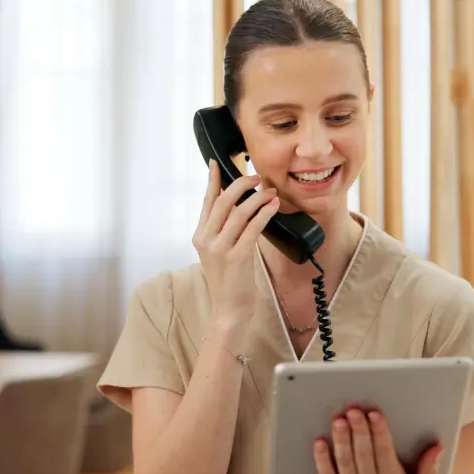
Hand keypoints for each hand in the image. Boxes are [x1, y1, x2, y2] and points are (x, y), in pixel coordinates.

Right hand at [193, 160, 279, 326]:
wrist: (229, 311)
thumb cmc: (229, 282)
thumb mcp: (220, 253)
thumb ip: (224, 231)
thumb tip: (239, 207)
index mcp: (200, 236)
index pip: (207, 201)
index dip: (213, 180)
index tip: (216, 162)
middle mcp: (206, 240)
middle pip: (223, 201)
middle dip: (241, 184)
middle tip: (257, 177)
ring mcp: (220, 249)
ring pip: (239, 212)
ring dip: (258, 198)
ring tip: (271, 192)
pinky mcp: (237, 257)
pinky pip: (253, 228)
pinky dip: (264, 214)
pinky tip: (273, 207)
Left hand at [313, 408, 442, 473]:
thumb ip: (428, 471)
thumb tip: (436, 448)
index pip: (385, 451)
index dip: (380, 431)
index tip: (375, 414)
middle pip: (363, 452)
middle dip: (358, 429)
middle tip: (353, 411)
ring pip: (344, 460)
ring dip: (341, 439)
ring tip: (339, 421)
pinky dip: (321, 459)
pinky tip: (320, 442)